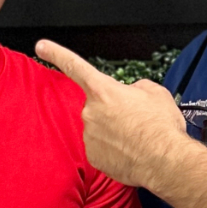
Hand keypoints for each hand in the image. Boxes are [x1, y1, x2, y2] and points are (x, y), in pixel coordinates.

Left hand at [35, 40, 187, 189]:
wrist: (164, 160)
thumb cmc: (160, 127)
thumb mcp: (155, 92)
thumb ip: (136, 87)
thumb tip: (132, 93)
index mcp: (103, 91)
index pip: (74, 66)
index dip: (56, 53)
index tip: (41, 47)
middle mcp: (91, 112)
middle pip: (98, 105)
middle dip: (113, 110)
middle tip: (136, 119)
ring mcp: (90, 135)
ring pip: (100, 128)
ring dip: (115, 130)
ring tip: (137, 137)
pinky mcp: (93, 156)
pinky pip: (102, 147)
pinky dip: (114, 148)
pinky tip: (130, 150)